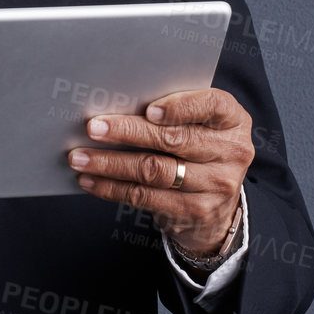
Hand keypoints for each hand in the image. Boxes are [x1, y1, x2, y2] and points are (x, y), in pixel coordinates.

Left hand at [67, 88, 252, 256]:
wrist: (218, 204)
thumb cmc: (198, 148)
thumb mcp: (200, 124)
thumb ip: (173, 111)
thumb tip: (115, 102)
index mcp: (233, 121)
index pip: (212, 105)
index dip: (181, 106)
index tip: (149, 110)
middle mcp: (231, 152)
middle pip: (174, 140)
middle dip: (128, 132)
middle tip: (93, 128)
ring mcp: (216, 185)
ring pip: (154, 171)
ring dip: (110, 163)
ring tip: (79, 157)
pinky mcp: (194, 211)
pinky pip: (145, 197)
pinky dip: (112, 188)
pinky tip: (90, 180)